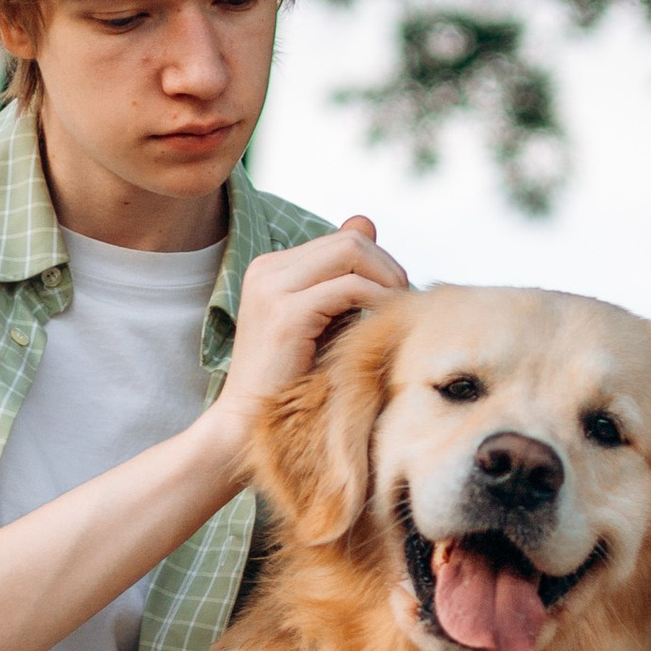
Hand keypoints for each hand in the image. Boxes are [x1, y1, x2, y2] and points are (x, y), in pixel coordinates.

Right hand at [209, 214, 407, 477]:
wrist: (247, 429)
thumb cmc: (290, 383)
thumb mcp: (321, 320)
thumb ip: (342, 274)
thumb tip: (366, 221)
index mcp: (271, 268)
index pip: (342, 240)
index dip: (378, 264)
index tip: (394, 298)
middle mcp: (266, 269)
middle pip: (350, 240)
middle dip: (387, 267)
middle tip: (403, 305)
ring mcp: (272, 288)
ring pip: (351, 252)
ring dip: (386, 280)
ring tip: (397, 313)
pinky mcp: (285, 314)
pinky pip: (350, 287)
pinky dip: (378, 301)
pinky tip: (386, 325)